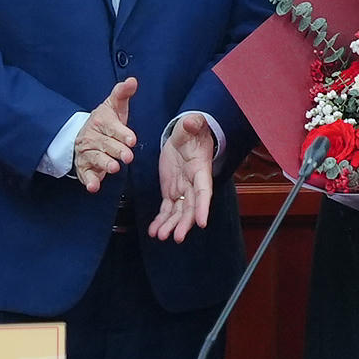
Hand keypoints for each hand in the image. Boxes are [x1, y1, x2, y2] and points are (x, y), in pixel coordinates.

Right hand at [74, 76, 137, 190]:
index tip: (132, 139)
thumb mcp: (114, 106)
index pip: (112, 127)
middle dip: (117, 150)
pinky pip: (85, 174)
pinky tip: (94, 187)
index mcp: (100, 121)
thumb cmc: (106, 120)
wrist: (83, 133)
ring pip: (96, 159)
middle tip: (128, 156)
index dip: (122, 133)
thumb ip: (123, 93)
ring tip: (114, 168)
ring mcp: (86, 152)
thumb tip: (132, 80)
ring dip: (104, 164)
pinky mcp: (83, 167)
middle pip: (105, 145)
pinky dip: (89, 181)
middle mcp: (91, 137)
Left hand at [148, 111, 215, 238]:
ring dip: (171, 225)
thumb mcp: (191, 125)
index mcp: (200, 170)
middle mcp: (193, 183)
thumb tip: (191, 121)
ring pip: (178, 212)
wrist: (184, 136)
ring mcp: (182, 189)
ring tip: (161, 236)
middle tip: (177, 237)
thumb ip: (192, 124)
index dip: (203, 207)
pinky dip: (161, 220)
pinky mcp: (171, 191)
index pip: (204, 191)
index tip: (202, 222)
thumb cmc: (191, 131)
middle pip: (191, 207)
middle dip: (184, 223)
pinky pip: (167, 209)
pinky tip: (154, 231)